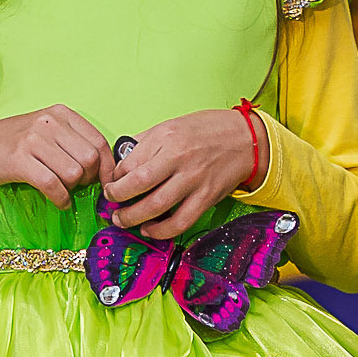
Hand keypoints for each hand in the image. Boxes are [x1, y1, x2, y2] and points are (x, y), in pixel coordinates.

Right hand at [0, 106, 110, 210]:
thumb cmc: (13, 143)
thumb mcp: (46, 132)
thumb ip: (73, 143)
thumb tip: (105, 170)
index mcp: (61, 113)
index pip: (98, 142)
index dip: (107, 167)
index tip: (106, 183)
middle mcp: (49, 122)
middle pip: (89, 160)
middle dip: (87, 179)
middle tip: (74, 185)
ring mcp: (33, 139)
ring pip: (73, 174)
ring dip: (71, 189)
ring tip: (60, 189)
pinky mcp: (20, 159)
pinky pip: (53, 186)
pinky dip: (60, 199)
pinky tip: (58, 201)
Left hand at [104, 111, 261, 240]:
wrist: (246, 139)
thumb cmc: (208, 131)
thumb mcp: (172, 125)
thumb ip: (146, 143)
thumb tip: (121, 162)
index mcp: (167, 138)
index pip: (130, 163)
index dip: (115, 177)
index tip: (112, 183)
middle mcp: (180, 159)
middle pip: (138, 185)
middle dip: (117, 198)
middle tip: (110, 204)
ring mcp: (194, 180)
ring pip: (156, 207)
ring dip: (133, 218)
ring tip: (123, 220)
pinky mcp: (206, 198)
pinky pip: (180, 222)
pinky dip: (160, 231)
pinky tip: (149, 229)